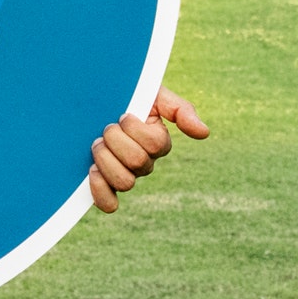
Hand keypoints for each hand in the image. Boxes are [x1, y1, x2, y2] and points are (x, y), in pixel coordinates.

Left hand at [87, 90, 209, 212]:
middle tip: (106, 127)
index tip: (123, 115)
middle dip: (116, 140)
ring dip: (105, 160)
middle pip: (138, 163)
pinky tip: (92, 171)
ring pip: (125, 183)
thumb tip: (205, 133)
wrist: (97, 100)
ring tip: (96, 144)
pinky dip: (100, 190)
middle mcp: (144, 163)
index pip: (155, 144)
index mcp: (158, 143)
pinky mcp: (105, 186)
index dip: (135, 128)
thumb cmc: (129, 98)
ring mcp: (125, 175)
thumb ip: (181, 110)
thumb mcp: (156, 95)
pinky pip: (109, 203)